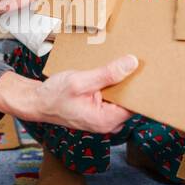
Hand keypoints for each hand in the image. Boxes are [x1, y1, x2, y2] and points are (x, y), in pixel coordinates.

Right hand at [0, 55, 137, 133]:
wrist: (37, 102)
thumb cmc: (54, 95)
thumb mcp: (80, 81)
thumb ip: (107, 74)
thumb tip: (132, 63)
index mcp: (106, 120)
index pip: (136, 104)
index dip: (141, 86)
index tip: (146, 69)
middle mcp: (108, 123)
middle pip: (131, 100)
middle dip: (132, 82)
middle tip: (136, 61)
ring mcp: (104, 119)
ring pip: (122, 98)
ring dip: (121, 82)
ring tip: (123, 64)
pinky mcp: (100, 112)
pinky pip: (113, 98)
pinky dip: (113, 85)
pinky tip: (110, 72)